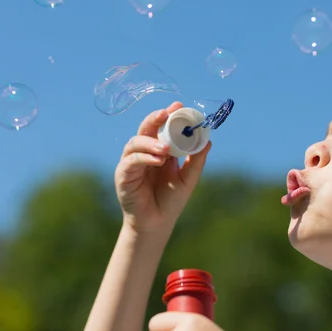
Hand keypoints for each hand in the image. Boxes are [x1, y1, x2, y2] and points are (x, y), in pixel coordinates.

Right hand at [114, 102, 211, 232]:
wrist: (157, 223)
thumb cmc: (171, 201)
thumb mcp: (188, 179)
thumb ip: (196, 161)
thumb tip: (208, 141)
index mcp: (159, 150)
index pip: (162, 127)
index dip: (169, 116)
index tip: (179, 106)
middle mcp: (144, 152)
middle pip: (145, 128)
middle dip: (155, 118)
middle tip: (167, 114)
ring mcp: (131, 162)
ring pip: (135, 142)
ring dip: (150, 142)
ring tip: (165, 149)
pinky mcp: (123, 175)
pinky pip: (132, 161)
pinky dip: (144, 157)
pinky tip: (158, 160)